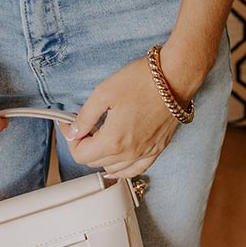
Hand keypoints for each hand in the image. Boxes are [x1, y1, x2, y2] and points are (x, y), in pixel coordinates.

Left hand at [57, 54, 195, 179]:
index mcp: (114, 141)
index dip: (71, 139)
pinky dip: (123, 168)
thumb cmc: (141, 80)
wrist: (175, 76)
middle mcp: (130, 154)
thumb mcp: (104, 92)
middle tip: (85, 124)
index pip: (81, 155)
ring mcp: (146, 153)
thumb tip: (74, 131)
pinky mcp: (158, 148)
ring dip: (102, 156)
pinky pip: (136, 169)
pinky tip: (118, 159)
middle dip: (85, 145)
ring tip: (102, 135)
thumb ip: (85, 116)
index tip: (70, 123)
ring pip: (114, 168)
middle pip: (96, 162)